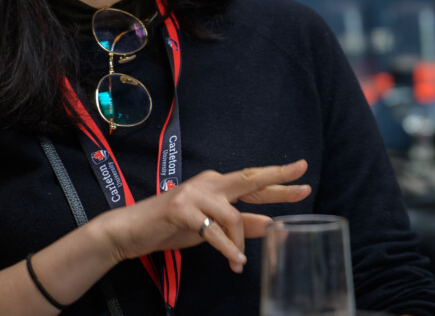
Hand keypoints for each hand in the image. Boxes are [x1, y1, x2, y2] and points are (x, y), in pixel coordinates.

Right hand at [98, 159, 310, 272]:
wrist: (130, 230)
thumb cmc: (170, 228)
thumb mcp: (210, 227)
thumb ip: (239, 224)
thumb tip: (271, 223)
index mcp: (216, 184)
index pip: (253, 181)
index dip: (279, 178)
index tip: (303, 171)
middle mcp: (208, 182)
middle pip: (250, 179)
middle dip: (279, 182)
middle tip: (304, 186)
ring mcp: (194, 193)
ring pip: (234, 216)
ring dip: (239, 244)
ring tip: (237, 262)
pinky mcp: (182, 209)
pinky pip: (213, 231)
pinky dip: (227, 248)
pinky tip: (234, 262)